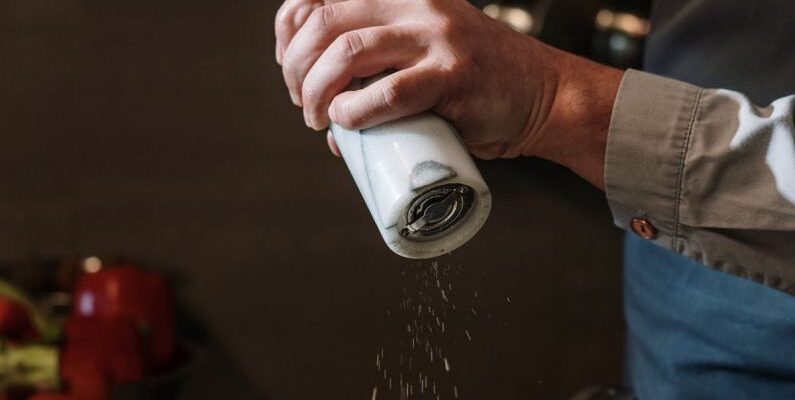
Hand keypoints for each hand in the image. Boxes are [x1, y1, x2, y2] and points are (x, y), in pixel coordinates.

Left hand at [275, 0, 622, 186]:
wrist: (539, 95)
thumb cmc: (474, 83)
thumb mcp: (423, 52)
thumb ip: (381, 69)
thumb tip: (329, 119)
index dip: (290, 28)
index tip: (289, 64)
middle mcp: (417, 3)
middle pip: (326, 22)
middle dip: (297, 68)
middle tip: (303, 103)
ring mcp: (437, 36)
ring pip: (348, 52)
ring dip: (316, 90)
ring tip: (318, 117)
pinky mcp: (453, 76)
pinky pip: (390, 91)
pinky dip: (355, 110)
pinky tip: (347, 122)